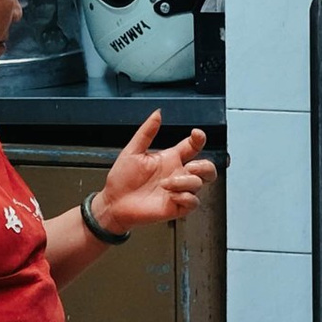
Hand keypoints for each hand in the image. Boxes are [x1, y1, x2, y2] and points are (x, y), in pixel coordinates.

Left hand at [94, 108, 215, 236]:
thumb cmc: (122, 179)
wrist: (114, 202)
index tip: (196, 134)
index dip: (199, 139)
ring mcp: (179, 191)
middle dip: (204, 166)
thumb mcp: (132, 151)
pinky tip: (170, 196)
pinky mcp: (177, 207)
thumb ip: (146, 132)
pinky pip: (193, 202)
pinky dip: (185, 197)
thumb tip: (157, 114)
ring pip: (199, 184)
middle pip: (207, 168)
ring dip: (184, 182)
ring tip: (165, 184)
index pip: (193, 146)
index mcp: (169, 158)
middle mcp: (177, 174)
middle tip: (189, 166)